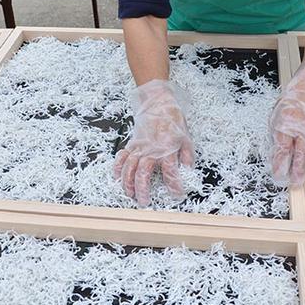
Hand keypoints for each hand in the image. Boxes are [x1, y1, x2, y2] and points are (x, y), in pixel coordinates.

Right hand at [114, 80, 194, 206]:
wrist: (158, 103)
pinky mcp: (132, 143)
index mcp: (168, 148)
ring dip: (128, 182)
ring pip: (129, 167)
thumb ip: (187, 156)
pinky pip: (122, 156)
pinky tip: (116, 177)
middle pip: (144, 172)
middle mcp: (151, 149)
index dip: (174, 185)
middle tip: (144, 201)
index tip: (177, 195)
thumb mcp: (186, 137)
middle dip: (143, 189)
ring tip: (130, 194)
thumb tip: (188, 170)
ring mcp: (139, 146)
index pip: (170, 171)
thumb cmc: (173, 120)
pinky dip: (117, 167)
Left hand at [269, 59, 304, 185]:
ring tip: (300, 180)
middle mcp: (301, 129)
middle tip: (293, 184)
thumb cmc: (289, 104)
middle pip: (300, 154)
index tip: (278, 175)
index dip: (281, 164)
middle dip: (297, 171)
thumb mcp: (275, 118)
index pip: (283, 149)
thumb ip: (276, 137)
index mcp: (285, 124)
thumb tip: (275, 157)